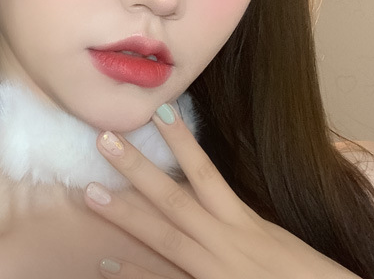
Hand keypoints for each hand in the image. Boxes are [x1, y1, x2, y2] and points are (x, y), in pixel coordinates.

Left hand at [83, 104, 360, 278]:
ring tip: (90, 192)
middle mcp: (227, 245)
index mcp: (248, 225)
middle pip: (174, 201)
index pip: (207, 173)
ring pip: (164, 238)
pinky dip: (136, 275)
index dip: (181, 141)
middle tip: (103, 139)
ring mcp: (213, 274)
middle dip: (137, 169)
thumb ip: (249, 221)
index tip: (157, 110)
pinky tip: (107, 264)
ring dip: (127, 215)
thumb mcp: (283, 242)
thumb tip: (224, 200)